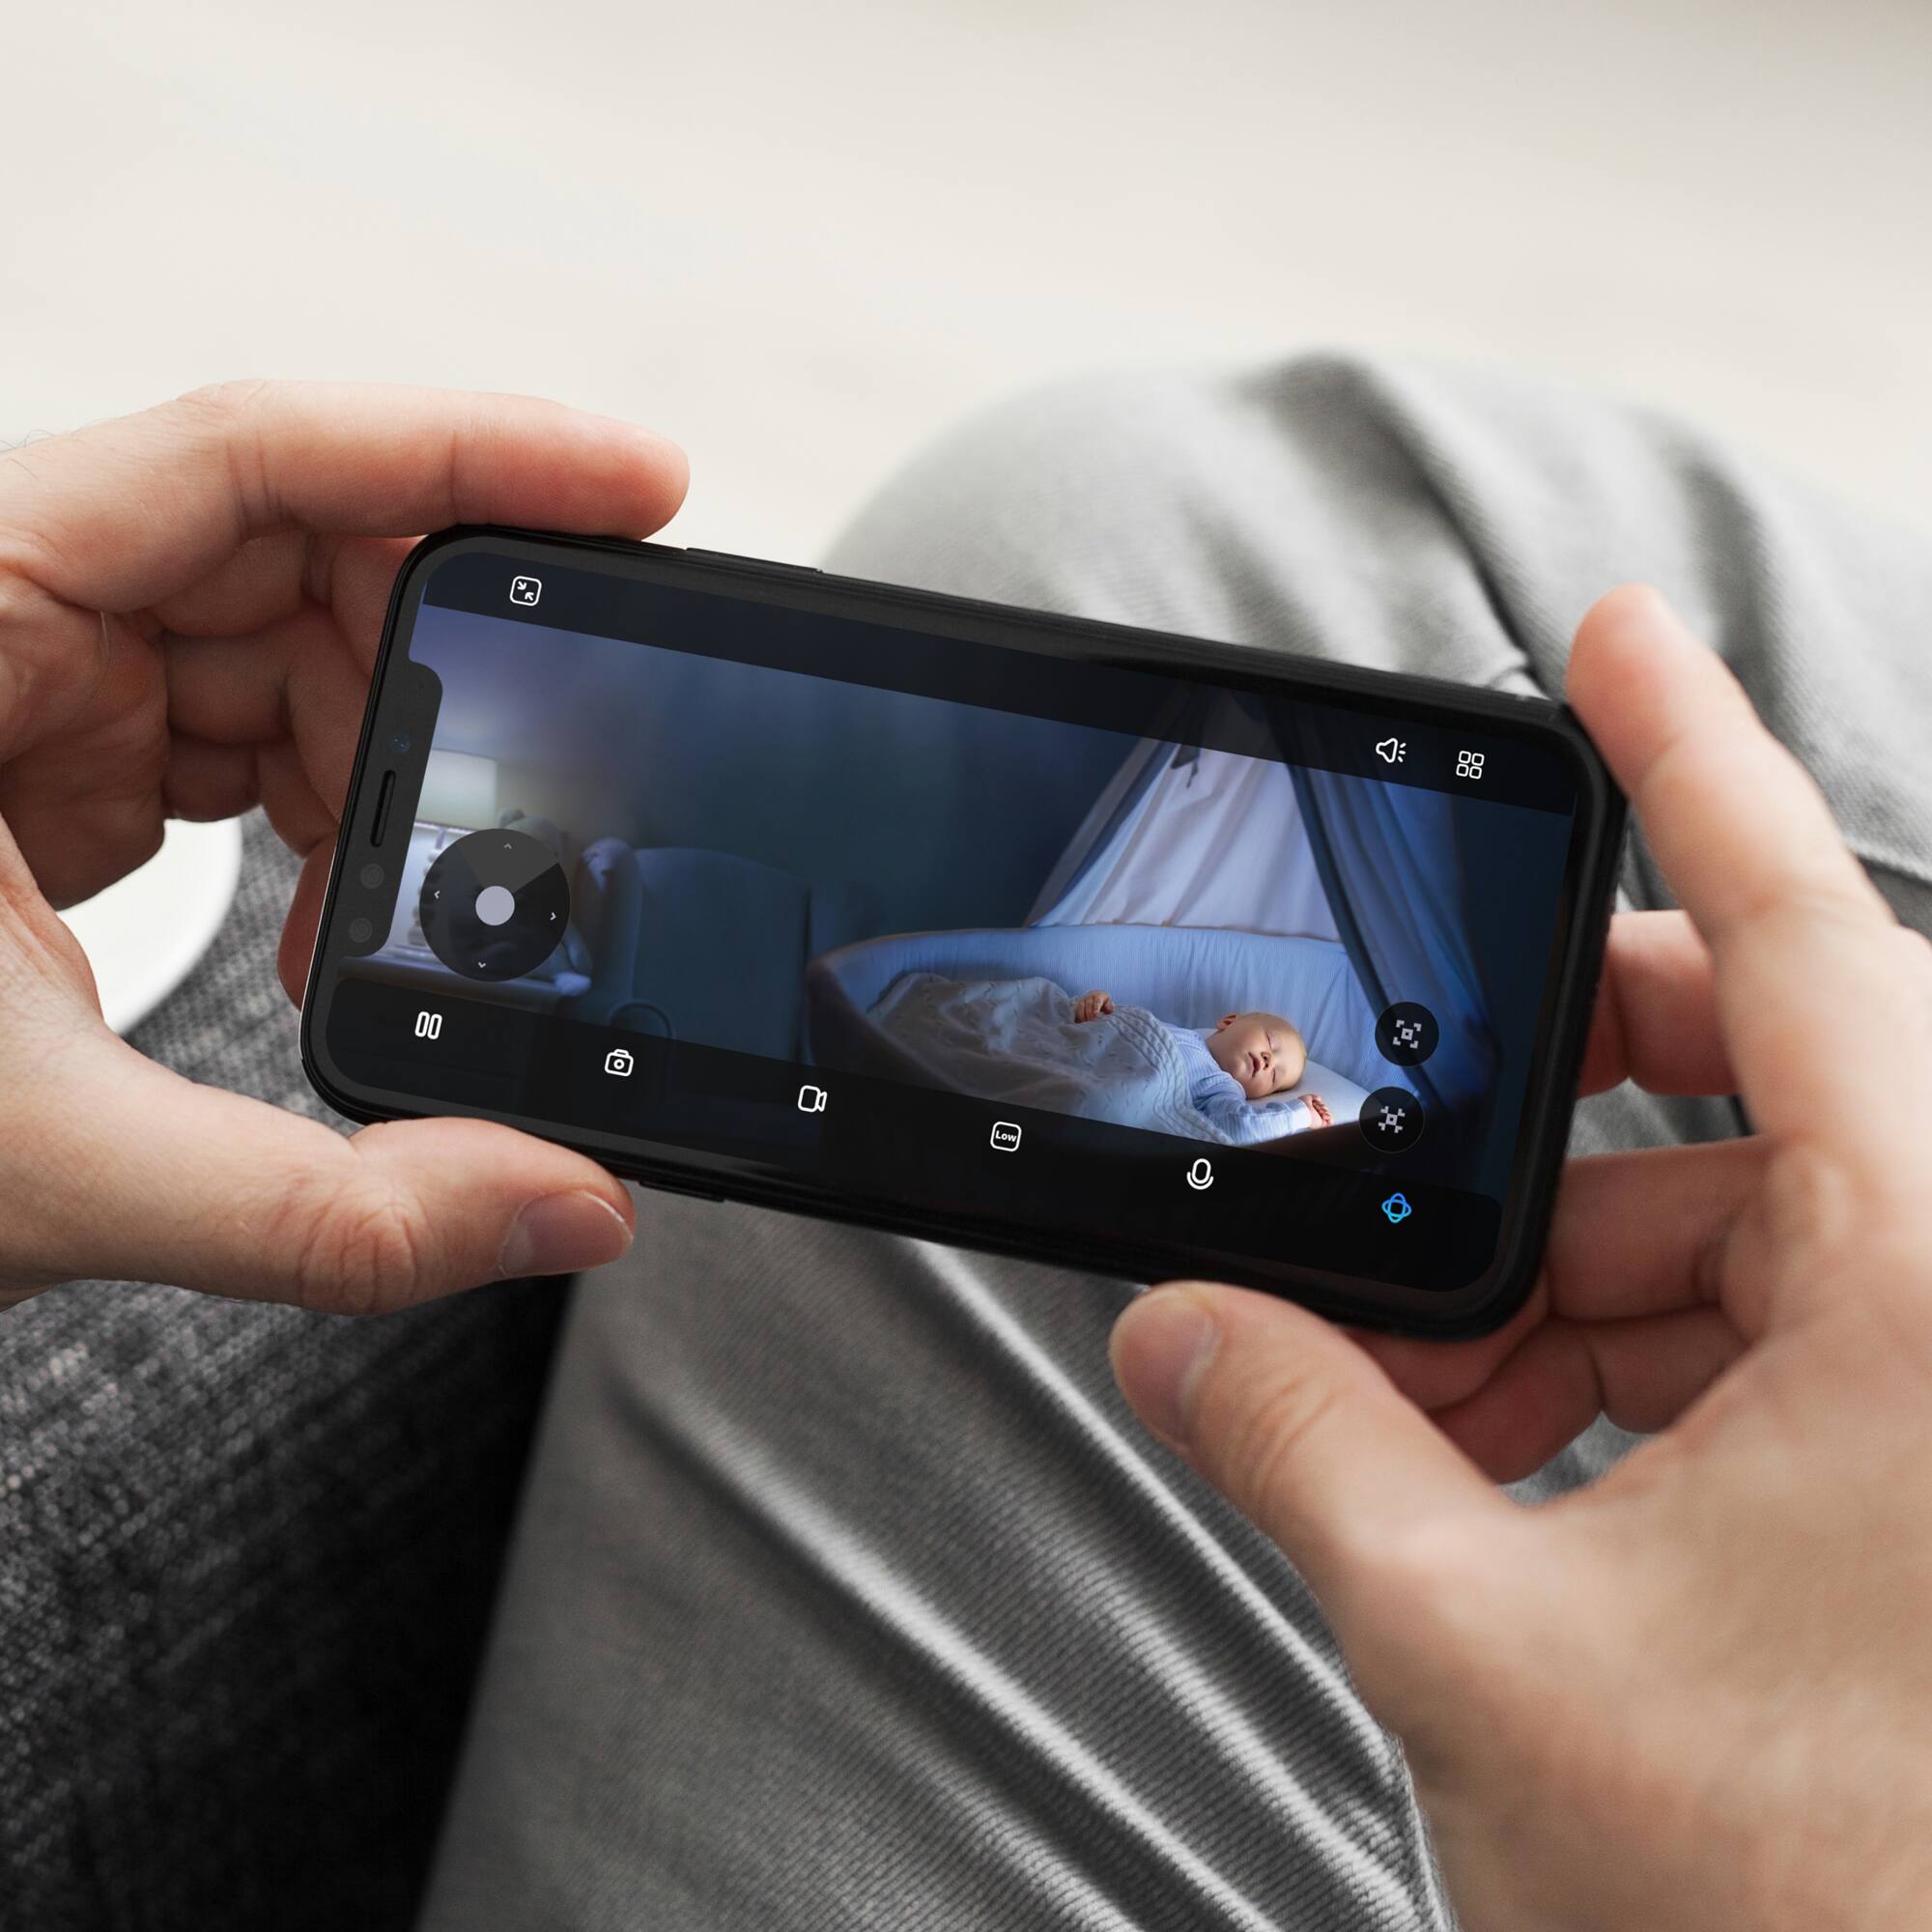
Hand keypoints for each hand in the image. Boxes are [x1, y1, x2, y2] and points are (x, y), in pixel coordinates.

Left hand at [0, 381, 686, 1312]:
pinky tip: (334, 924)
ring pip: (287, 648)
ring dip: (389, 775)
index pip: (249, 455)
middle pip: (294, 552)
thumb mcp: (43, 1167)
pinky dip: (331, 826)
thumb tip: (564, 1205)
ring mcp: (29, 686)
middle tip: (557, 775)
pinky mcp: (58, 761)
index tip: (638, 487)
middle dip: (445, 673)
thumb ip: (326, 1208)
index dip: (468, 451)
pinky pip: (248, 735)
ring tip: (411, 914)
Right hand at [1073, 989, 1113, 1021]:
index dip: (1096, 1008)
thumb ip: (1109, 1007)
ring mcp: (1082, 1000)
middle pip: (1088, 1004)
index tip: (1095, 1014)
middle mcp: (1089, 996)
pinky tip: (1078, 1022)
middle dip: (1089, 1014)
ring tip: (1084, 1023)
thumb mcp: (1108, 1003)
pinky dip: (1076, 1016)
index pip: (1097, 1001)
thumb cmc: (1103, 1002)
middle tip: (1090, 1021)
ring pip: (1080, 1006)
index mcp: (1098, 996)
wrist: (1095, 996)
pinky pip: (1076, 1009)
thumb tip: (1108, 1010)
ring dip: (1082, 1015)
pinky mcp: (1077, 1004)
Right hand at [1111, 587, 1931, 1928]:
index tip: (1609, 634)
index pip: (1807, 944)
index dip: (1692, 763)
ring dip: (1545, 1277)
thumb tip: (1176, 1334)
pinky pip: (1758, 1325)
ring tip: (1400, 1385)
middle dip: (1536, 1103)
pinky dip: (1608, 1357)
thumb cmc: (1809, 1909)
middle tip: (1394, 1126)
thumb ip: (1301, 1450)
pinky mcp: (1929, 1447)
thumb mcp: (1491, 1649)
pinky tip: (1488, 1445)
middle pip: (1741, 1076)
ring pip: (1730, 1218)